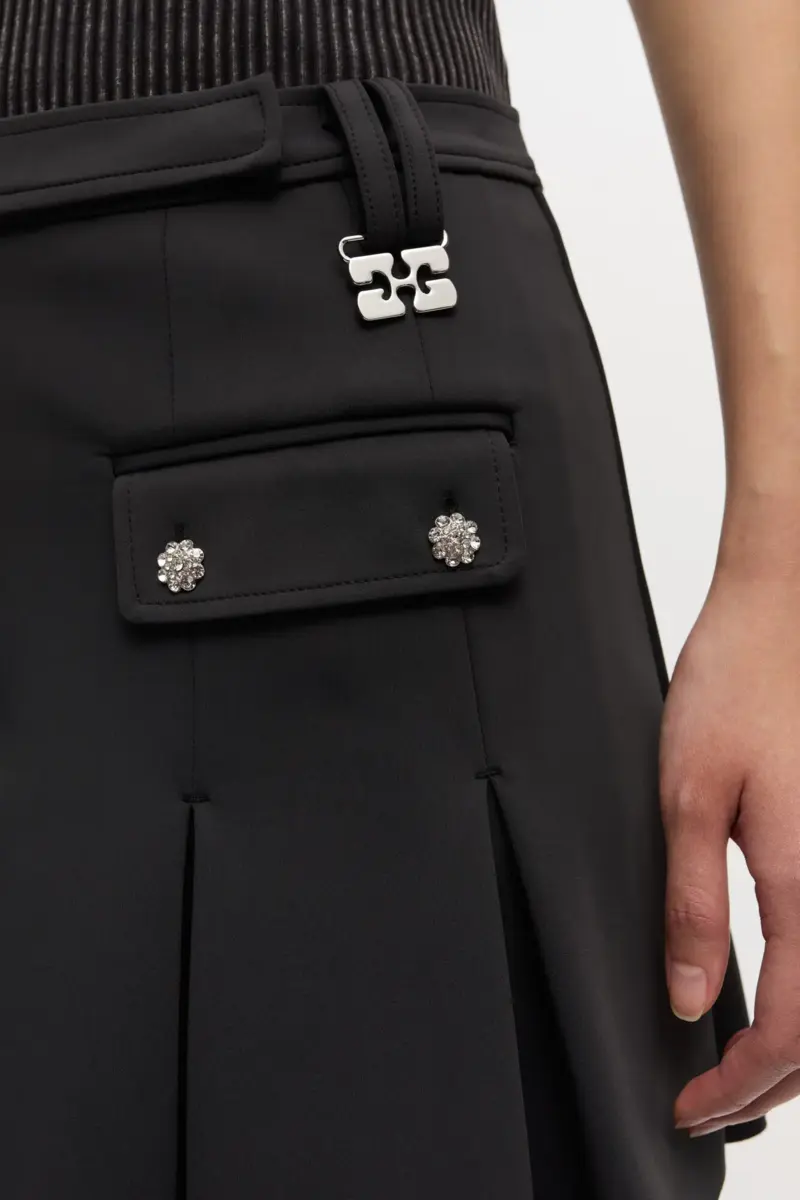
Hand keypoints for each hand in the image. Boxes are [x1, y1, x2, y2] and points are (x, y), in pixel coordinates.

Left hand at [659, 568, 799, 1135]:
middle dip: (774, 1085)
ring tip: (744, 1067)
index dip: (741, 1086)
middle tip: (711, 1101)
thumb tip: (693, 998)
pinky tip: (783, 993)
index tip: (694, 1105)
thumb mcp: (686, 798)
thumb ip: (692, 905)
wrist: (778, 619)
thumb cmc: (731, 690)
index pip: (791, 1028)